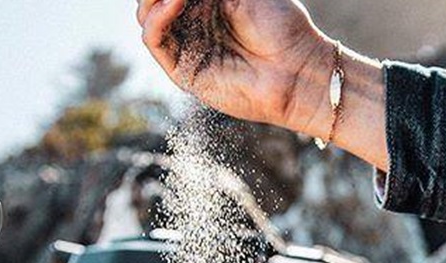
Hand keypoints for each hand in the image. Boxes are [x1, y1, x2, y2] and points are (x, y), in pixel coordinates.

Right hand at [138, 0, 331, 129]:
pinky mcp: (183, 72)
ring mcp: (187, 48)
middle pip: (156, 0)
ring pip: (148, 17)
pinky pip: (155, 41)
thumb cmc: (281, 27)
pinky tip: (173, 1)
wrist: (297, 70)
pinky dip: (158, 18)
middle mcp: (194, 24)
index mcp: (209, 2)